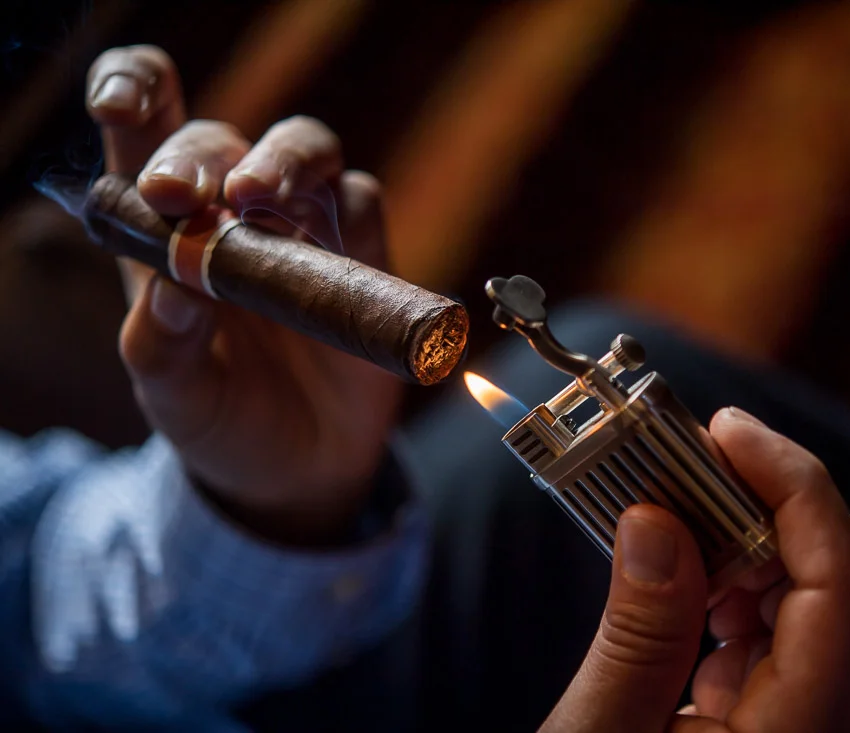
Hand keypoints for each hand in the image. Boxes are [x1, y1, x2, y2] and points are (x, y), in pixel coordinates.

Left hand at [86, 46, 402, 544]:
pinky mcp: (364, 254)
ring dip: (284, 159)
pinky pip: (363, 202)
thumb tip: (174, 283)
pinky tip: (336, 255)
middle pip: (219, 138)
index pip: (138, 132)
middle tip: (193, 197)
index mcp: (163, 236)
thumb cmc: (222, 424)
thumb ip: (163, 345)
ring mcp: (304, 230)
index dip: (131, 92)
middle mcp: (233, 219)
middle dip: (201, 152)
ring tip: (261, 199)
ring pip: (304, 149)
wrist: (303, 473)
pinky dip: (351, 212)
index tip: (124, 105)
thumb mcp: (175, 397)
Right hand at [541, 408, 849, 732]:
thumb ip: (639, 633)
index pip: (840, 577)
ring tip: (668, 507)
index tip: (726, 429)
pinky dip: (732, 581)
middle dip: (762, 499)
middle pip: (840, 573)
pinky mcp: (785, 720)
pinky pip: (782, 627)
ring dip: (741, 536)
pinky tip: (679, 574)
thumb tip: (656, 520)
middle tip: (683, 456)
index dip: (793, 482)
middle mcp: (834, 726)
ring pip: (813, 593)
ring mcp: (815, 723)